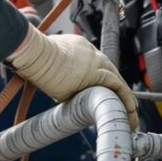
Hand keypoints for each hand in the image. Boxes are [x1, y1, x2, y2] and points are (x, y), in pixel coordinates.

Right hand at [4, 29, 138, 125]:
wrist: (34, 52)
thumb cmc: (31, 57)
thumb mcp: (44, 65)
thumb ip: (51, 74)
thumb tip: (47, 86)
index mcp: (77, 47)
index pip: (94, 64)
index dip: (99, 80)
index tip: (101, 93)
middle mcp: (90, 52)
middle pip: (110, 71)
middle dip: (116, 88)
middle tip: (122, 104)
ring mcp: (95, 61)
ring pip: (117, 80)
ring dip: (125, 98)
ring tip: (130, 114)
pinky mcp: (96, 73)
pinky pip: (118, 87)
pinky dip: (126, 100)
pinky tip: (130, 112)